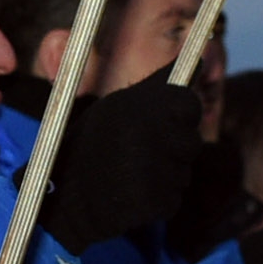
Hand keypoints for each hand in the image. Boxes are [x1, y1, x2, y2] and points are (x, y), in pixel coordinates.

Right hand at [43, 79, 203, 251]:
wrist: (61, 200)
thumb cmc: (92, 148)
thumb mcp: (116, 107)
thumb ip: (158, 85)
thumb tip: (202, 61)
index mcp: (134, 105)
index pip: (190, 104)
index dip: (181, 116)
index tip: (165, 124)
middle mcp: (145, 133)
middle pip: (192, 141)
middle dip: (174, 151)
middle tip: (140, 156)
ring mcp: (151, 169)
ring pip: (183, 173)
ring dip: (165, 177)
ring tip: (130, 176)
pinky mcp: (153, 201)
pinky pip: (172, 199)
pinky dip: (157, 202)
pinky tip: (130, 196)